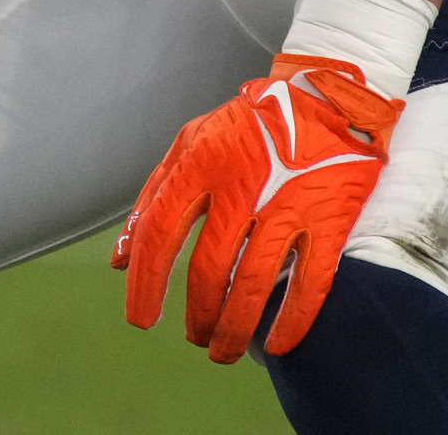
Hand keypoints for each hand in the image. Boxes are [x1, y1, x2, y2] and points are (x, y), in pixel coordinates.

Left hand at [114, 53, 401, 359]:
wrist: (326, 97)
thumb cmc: (249, 125)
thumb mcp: (191, 145)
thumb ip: (153, 198)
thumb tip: (118, 260)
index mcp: (201, 163)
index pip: (161, 233)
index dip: (147, 283)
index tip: (142, 319)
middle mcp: (242, 185)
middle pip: (209, 269)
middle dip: (197, 315)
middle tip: (194, 337)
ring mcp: (288, 203)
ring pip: (254, 283)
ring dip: (235, 328)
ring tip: (223, 350)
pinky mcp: (329, 218)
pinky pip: (310, 283)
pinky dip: (291, 321)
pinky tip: (276, 345)